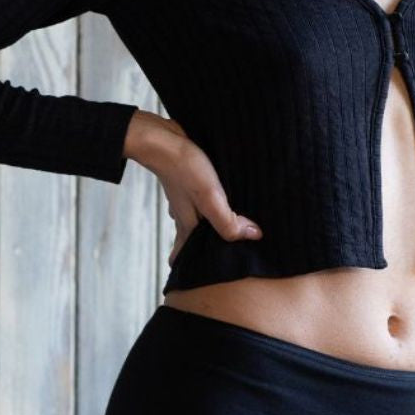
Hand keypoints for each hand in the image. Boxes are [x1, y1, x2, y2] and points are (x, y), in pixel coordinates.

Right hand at [124, 112, 262, 266]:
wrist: (161, 137)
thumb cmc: (183, 168)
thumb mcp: (209, 197)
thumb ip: (228, 221)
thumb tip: (253, 236)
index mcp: (188, 224)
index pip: (186, 254)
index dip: (193, 266)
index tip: (203, 278)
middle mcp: (185, 213)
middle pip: (194, 237)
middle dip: (206, 248)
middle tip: (223, 256)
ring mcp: (186, 196)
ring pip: (198, 217)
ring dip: (211, 224)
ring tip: (230, 229)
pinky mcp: (190, 179)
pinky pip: (202, 198)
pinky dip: (211, 203)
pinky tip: (222, 196)